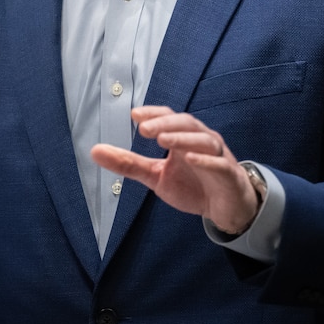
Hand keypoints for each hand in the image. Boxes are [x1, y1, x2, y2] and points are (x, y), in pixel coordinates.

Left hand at [89, 105, 258, 234]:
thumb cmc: (192, 186)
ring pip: (203, 140)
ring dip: (183, 138)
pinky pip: (219, 164)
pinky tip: (190, 159)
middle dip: (164, 124)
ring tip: (163, 140)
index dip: (154, 114)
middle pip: (186, 124)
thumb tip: (94, 150)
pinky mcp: (228, 175)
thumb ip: (128, 164)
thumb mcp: (155, 176)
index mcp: (183, 138)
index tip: (134, 115)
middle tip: (144, 129)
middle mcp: (201, 141)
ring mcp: (217, 157)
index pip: (169, 118)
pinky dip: (205, 160)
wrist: (225, 209)